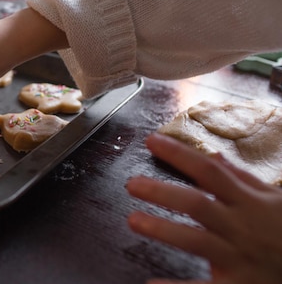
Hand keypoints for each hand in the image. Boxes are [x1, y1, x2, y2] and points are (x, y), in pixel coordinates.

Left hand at [126, 133, 281, 283]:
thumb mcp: (275, 200)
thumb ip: (242, 180)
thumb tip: (213, 157)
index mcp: (250, 202)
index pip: (210, 172)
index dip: (180, 155)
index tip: (151, 142)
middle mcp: (242, 227)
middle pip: (198, 205)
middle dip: (163, 192)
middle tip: (132, 184)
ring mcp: (240, 258)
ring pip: (196, 241)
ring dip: (163, 230)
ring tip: (133, 220)